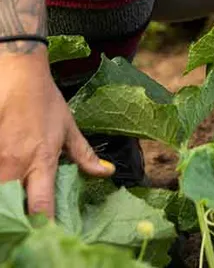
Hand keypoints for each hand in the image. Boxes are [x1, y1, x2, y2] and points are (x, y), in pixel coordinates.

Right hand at [0, 48, 114, 216]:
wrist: (19, 75)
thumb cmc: (45, 101)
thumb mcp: (69, 127)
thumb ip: (84, 155)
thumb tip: (106, 172)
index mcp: (41, 161)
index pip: (41, 205)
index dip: (45, 224)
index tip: (51, 234)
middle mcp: (14, 164)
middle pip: (12, 205)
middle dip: (20, 218)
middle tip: (30, 223)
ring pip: (0, 194)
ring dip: (9, 201)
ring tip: (19, 204)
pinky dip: (1, 188)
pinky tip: (9, 188)